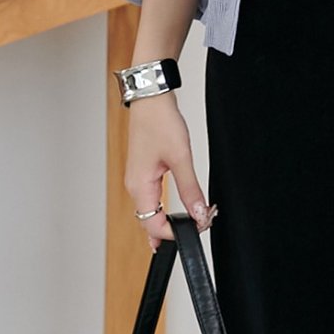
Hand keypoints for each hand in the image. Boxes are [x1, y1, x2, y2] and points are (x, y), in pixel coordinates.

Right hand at [125, 94, 215, 250]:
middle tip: (199, 224)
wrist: (151, 100)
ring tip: (191, 220)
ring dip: (169, 219)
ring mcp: (137, 180)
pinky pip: (151, 200)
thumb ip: (190, 189)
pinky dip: (163, 209)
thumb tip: (199, 213)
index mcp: (140, 186)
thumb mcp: (181, 158)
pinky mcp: (142, 173)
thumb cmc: (159, 122)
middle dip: (174, 228)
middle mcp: (134, 186)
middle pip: (150, 222)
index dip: (176, 233)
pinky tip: (173, 212)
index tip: (198, 227)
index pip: (153, 226)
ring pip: (150, 212)